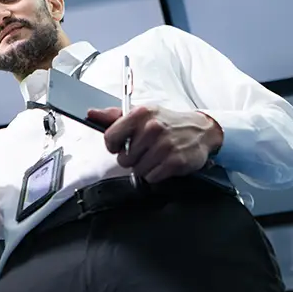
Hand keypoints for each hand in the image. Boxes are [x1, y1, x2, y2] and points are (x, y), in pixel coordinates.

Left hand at [87, 106, 222, 183]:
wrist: (201, 130)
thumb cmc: (167, 123)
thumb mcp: (142, 114)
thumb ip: (114, 116)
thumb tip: (92, 113)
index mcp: (141, 114)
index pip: (110, 137)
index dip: (113, 146)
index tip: (121, 145)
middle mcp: (152, 128)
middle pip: (124, 158)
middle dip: (133, 158)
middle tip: (146, 150)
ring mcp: (164, 145)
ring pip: (137, 170)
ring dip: (145, 167)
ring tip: (156, 156)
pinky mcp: (175, 161)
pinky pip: (152, 178)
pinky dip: (156, 174)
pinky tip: (165, 163)